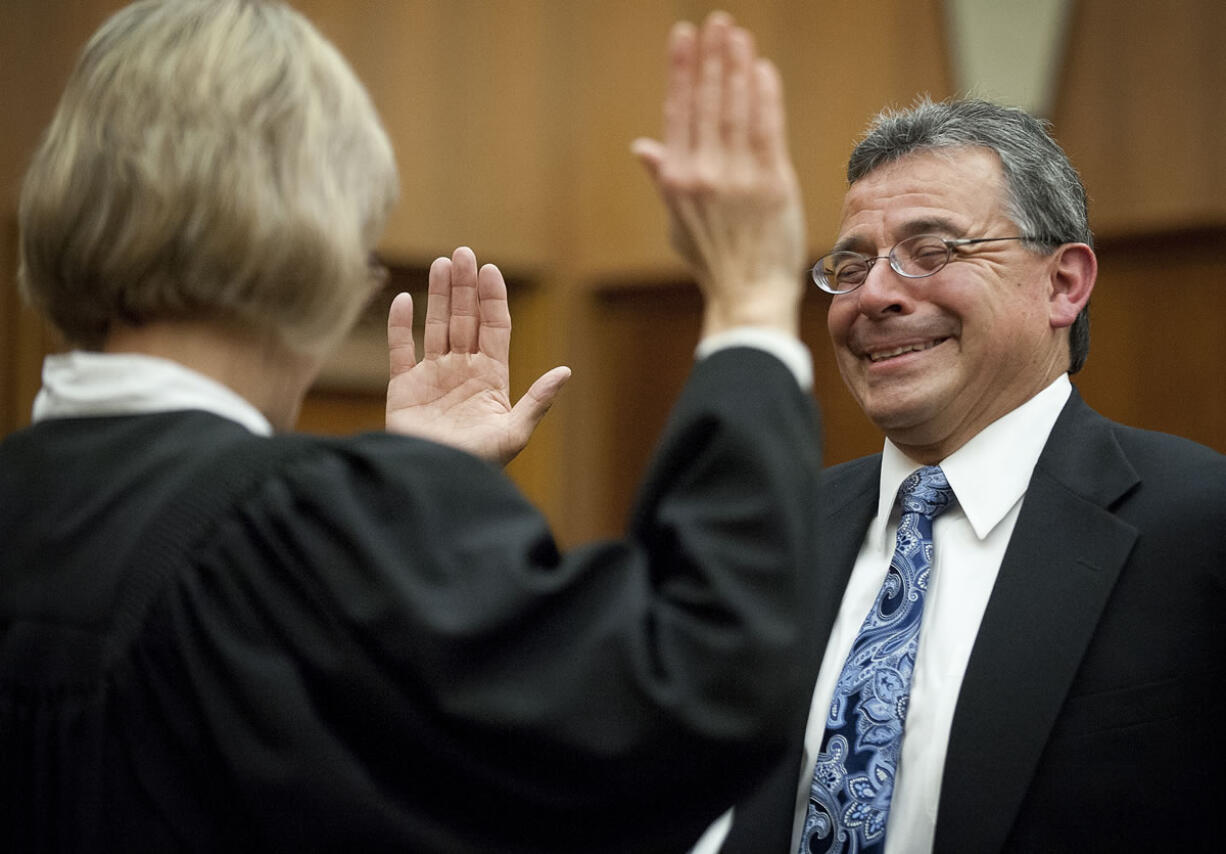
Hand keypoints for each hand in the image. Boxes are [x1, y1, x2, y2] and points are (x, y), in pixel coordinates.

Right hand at [385, 246, 570, 465]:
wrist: (436, 483)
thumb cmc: (478, 464)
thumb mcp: (514, 433)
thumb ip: (537, 401)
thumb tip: (566, 371)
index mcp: (490, 378)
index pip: (494, 328)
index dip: (493, 299)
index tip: (490, 270)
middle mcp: (462, 370)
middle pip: (465, 319)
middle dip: (465, 286)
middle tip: (463, 253)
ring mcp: (432, 376)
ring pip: (436, 325)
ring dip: (439, 295)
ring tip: (442, 263)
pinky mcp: (403, 387)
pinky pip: (400, 349)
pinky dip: (401, 324)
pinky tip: (406, 299)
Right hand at [632, 11, 805, 337]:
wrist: (748, 294)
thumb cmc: (712, 261)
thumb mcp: (677, 222)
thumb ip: (663, 178)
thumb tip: (642, 146)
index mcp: (676, 180)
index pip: (678, 113)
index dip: (682, 71)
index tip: (684, 37)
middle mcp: (703, 175)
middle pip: (707, 102)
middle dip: (711, 57)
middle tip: (716, 22)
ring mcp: (738, 178)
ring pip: (736, 109)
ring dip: (737, 66)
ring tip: (737, 35)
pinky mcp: (772, 183)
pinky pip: (767, 129)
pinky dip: (765, 96)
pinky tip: (762, 69)